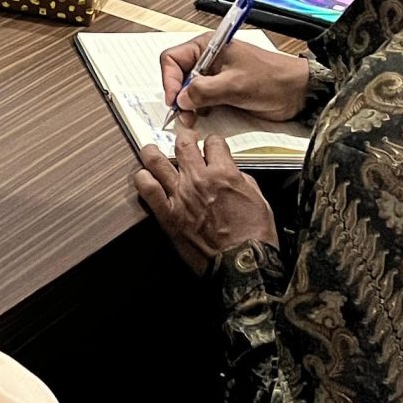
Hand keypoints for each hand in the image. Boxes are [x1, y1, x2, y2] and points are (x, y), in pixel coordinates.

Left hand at [133, 126, 279, 275]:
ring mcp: (180, 196)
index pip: (214, 143)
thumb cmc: (254, 237)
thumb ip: (242, 182)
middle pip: (183, 144)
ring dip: (153, 152)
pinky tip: (143, 176)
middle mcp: (199, 180)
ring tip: (151, 150)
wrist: (243, 266)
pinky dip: (143, 179)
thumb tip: (233, 175)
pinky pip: (148, 190)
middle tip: (182, 138)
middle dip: (183, 136)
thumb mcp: (259, 201)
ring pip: (157, 161)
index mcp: (224, 174)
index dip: (213, 142)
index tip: (211, 145)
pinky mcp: (168, 216)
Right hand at [157, 34, 311, 122]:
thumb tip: (181, 99)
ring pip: (188, 91)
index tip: (174, 99)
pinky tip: (204, 117)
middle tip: (184, 114)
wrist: (297, 92)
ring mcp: (215, 76)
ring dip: (188, 106)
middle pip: (178, 76)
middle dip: (178, 96)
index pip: (173, 59)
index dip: (169, 80)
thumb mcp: (235, 84)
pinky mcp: (222, 91)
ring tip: (194, 118)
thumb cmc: (272, 79)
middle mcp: (208, 59)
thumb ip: (204, 91)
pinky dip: (199, 110)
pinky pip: (201, 100)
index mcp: (208, 46)